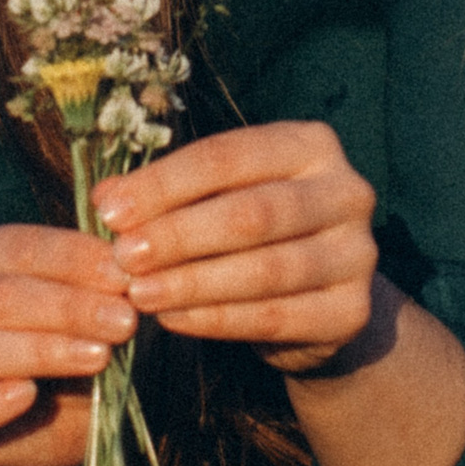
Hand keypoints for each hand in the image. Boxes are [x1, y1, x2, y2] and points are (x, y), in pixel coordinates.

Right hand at [0, 223, 136, 465]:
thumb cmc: (74, 332)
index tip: (123, 275)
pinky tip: (26, 395)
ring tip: (99, 356)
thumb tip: (125, 261)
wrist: (65, 411)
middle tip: (124, 321)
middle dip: (67, 307)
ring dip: (43, 352)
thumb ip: (97, 276)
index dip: (72, 259)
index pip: (16, 247)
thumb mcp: (89, 295)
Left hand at [92, 120, 378, 373]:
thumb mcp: (220, 199)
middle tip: (123, 257)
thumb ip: (171, 194)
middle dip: (178, 235)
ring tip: (139, 294)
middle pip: (252, 212)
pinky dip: (216, 320)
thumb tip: (107, 198)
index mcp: (312, 145)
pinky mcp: (352, 311)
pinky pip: (274, 316)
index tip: (110, 211)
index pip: (230, 156)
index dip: (165, 183)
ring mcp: (358, 254)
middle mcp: (348, 192)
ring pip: (265, 269)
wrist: (320, 302)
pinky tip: (173, 320)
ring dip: (193, 282)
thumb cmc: (256, 235)